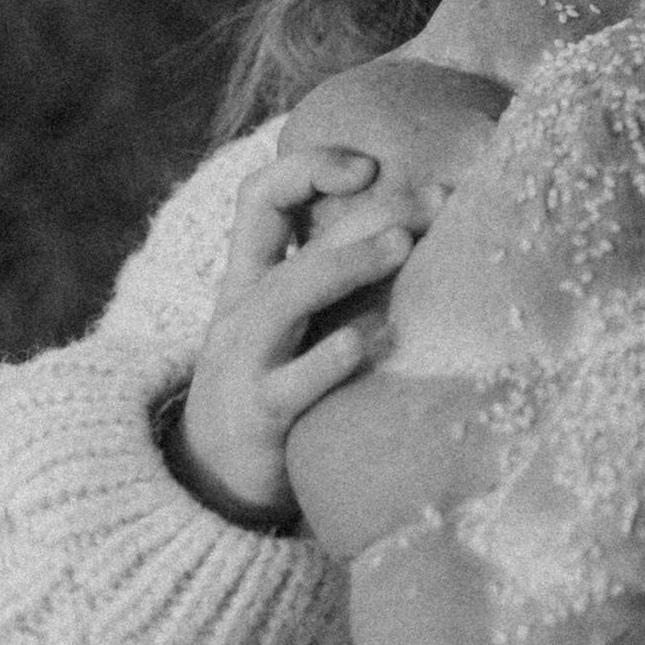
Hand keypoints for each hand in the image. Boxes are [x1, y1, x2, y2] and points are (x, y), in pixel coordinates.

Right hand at [169, 147, 416, 526]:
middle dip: (360, 214)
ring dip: (344, 265)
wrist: (211, 481)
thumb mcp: (292, 322)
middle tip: (432, 201)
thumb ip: (336, 276)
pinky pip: (290, 386)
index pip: (261, 199)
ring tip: (402, 244)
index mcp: (251, 279)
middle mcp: (243, 312)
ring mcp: (247, 364)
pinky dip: (327, 362)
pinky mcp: (262, 419)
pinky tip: (367, 342)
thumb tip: (424, 226)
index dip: (308, 168)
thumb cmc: (276, 384)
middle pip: (284, 242)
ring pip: (283, 300)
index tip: (370, 164)